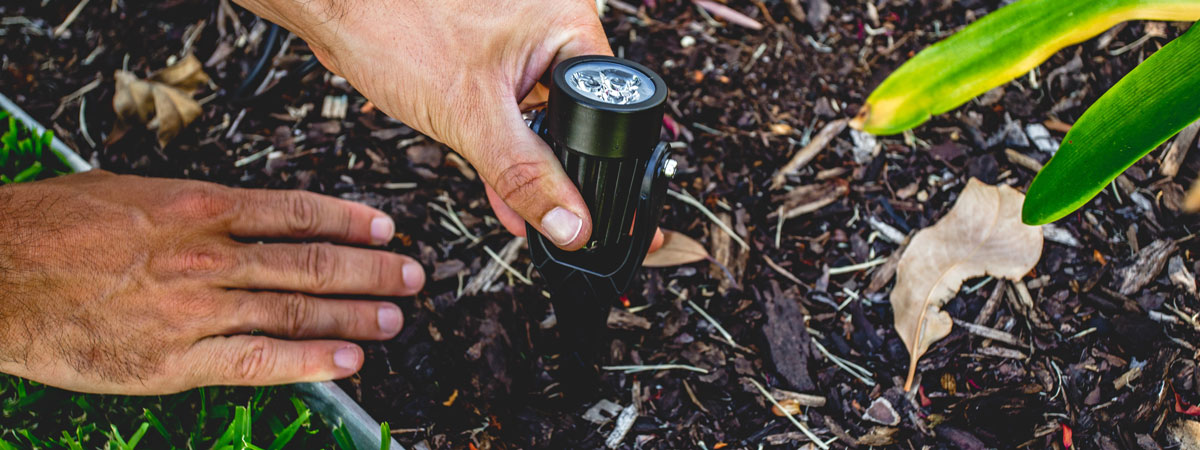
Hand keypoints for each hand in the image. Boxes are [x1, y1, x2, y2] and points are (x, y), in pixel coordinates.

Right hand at [0, 171, 423, 394]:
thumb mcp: (128, 192)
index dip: (348, 222)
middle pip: (309, 263)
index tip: (385, 229)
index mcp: (198, 207)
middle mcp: (207, 256)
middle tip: (411, 276)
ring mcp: (195, 310)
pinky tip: (348, 362)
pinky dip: (309, 361)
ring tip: (393, 318)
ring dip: (354, 315)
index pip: (295, 213)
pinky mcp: (176, 360)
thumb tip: (242, 216)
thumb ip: (192, 207)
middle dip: (369, 271)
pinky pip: (258, 361)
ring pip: (294, 310)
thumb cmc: (54, 229)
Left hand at [232, 0, 663, 251]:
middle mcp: (552, 26)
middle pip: (576, 117)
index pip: (606, 111)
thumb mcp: (471, 118)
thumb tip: (573, 224)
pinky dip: (504, 147)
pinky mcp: (492, 54)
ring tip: (511, 195)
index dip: (594, 164)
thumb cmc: (395, 28)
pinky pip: (513, 110)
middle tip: (547, 212)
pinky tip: (500, 190)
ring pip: (541, 119)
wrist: (336, 7)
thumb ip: (526, 175)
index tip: (585, 210)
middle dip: (555, 168)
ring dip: (525, 161)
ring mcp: (522, 39)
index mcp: (567, 25)